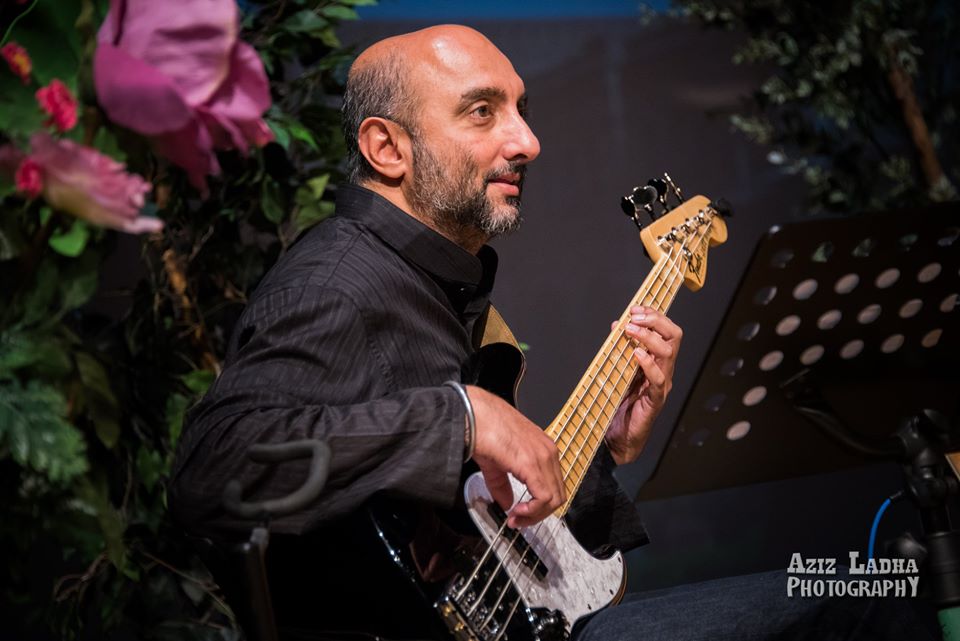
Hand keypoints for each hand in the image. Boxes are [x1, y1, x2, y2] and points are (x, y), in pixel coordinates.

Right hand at [465, 385, 565, 527]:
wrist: (473, 415)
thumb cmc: (483, 427)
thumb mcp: (495, 462)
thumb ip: (502, 485)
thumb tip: (506, 502)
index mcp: (543, 448)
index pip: (554, 485)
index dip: (539, 505)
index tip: (521, 514)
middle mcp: (548, 452)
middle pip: (558, 494)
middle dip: (538, 514)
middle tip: (519, 520)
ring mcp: (543, 456)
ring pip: (555, 499)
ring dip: (535, 515)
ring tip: (516, 518)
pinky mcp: (532, 464)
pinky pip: (544, 497)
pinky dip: (533, 510)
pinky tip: (517, 511)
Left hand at [605, 306, 681, 464]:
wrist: (618, 437)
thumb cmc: (619, 404)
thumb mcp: (618, 370)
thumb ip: (620, 348)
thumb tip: (617, 325)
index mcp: (657, 361)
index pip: (667, 330)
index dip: (654, 315)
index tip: (635, 308)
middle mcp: (664, 370)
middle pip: (673, 336)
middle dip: (655, 320)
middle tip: (634, 316)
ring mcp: (662, 384)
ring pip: (668, 353)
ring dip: (648, 337)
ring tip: (630, 330)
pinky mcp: (655, 400)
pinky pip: (658, 379)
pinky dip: (647, 363)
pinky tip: (635, 354)